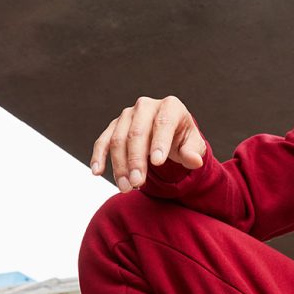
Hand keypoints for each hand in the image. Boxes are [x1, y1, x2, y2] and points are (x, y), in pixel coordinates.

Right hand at [91, 95, 205, 192]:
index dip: (159, 143)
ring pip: (118, 139)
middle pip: (137, 133)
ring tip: (126, 187)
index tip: (157, 163)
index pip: (163, 123)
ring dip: (120, 165)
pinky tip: (98, 171)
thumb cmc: (182, 139)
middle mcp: (146, 106)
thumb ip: (193, 152)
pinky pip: (103, 141)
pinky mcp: (114, 126)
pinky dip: (99, 156)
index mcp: (170, 106)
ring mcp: (128, 115)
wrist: (169, 134)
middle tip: (137, 183)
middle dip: (136, 160)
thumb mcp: (193, 145)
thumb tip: (195, 161)